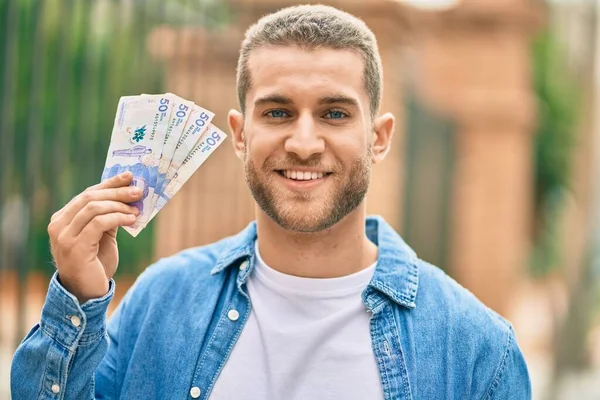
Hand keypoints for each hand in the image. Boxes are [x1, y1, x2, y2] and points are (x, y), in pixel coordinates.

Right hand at [47, 172, 141, 302]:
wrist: (86, 293)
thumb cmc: (95, 264)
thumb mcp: (101, 236)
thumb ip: (107, 216)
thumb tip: (128, 195)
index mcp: (62, 219)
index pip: (87, 194)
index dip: (109, 184)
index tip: (129, 176)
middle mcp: (58, 225)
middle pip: (90, 197)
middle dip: (117, 192)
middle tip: (138, 191)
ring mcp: (63, 236)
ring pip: (94, 208)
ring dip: (119, 206)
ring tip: (136, 209)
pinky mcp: (75, 247)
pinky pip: (98, 223)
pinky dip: (117, 218)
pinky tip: (131, 220)